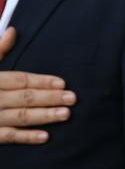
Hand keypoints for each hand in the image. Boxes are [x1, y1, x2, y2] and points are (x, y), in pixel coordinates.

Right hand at [0, 27, 73, 144]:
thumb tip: (13, 31)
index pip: (19, 80)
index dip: (41, 81)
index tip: (62, 83)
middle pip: (23, 98)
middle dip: (49, 98)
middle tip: (72, 98)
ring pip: (19, 117)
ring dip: (43, 116)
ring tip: (65, 114)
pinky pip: (7, 136)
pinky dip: (25, 137)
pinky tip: (45, 136)